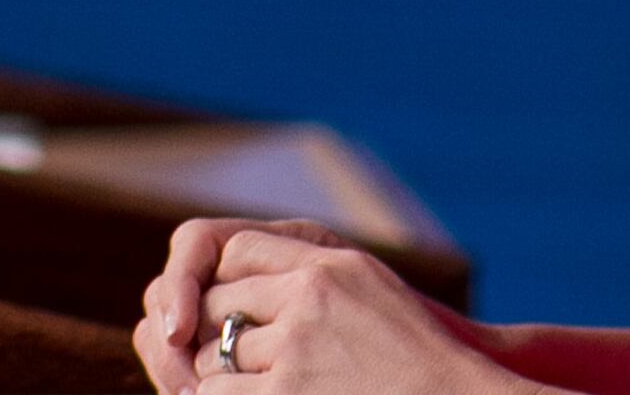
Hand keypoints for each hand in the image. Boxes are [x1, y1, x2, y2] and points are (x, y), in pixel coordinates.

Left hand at [135, 219, 547, 394]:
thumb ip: (311, 276)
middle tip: (221, 357)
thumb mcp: (368, 289)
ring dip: (217, 377)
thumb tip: (245, 281)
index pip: (236, 249)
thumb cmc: (417, 355)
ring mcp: (298, 349)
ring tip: (252, 387)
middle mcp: (309, 297)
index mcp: (328, 264)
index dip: (221, 281)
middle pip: (217, 304)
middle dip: (212, 333)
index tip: (228, 312)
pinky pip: (221, 394)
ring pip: (215, 354)